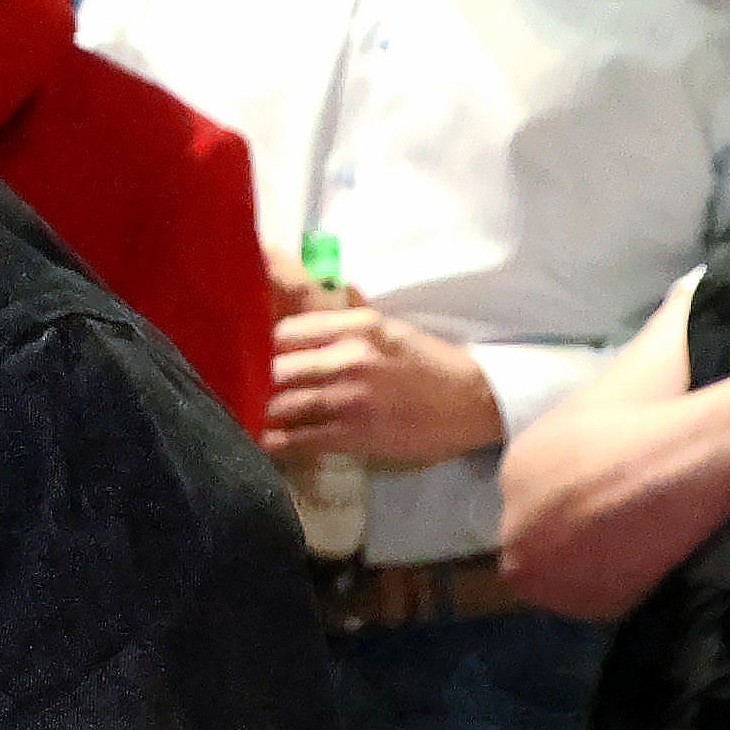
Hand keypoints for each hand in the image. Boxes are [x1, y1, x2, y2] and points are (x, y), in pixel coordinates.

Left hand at [268, 302, 507, 466]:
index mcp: (358, 328)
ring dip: (268, 412)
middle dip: (264, 380)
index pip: (287, 331)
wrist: (473, 403)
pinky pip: (300, 440)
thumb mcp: (390, 329)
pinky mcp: (355, 435)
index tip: (262, 354)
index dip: (269, 345)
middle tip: (256, 388)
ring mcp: (350, 400)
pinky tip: (270, 441)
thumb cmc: (429, 363)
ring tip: (260, 415)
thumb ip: (346, 320)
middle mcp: (350, 359)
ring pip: (283, 405)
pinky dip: (279, 442)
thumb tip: (313, 286)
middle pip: (277, 368)